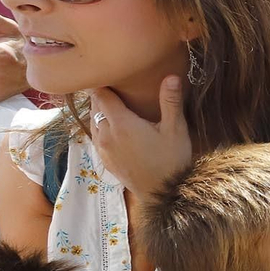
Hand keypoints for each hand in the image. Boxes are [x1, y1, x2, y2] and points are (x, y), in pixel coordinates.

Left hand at [88, 77, 192, 197]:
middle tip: (118, 88)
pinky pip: (96, 136)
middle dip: (103, 95)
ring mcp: (102, 148)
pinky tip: (117, 128)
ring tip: (117, 106)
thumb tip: (172, 76)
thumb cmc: (172, 160)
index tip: (113, 76)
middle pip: (94, 105)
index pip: (100, 94)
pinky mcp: (104, 159)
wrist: (163, 194)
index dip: (104, 83)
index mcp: (121, 123)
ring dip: (101, 112)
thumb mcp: (176, 129)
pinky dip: (102, 127)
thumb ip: (170, 101)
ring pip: (93, 120)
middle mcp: (105, 134)